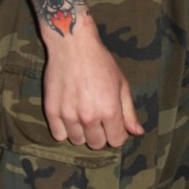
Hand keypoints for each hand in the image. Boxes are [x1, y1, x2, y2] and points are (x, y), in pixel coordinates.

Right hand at [42, 15, 144, 148]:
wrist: (72, 44)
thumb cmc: (100, 61)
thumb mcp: (121, 83)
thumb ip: (129, 111)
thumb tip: (137, 133)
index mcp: (109, 110)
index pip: (116, 141)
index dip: (117, 133)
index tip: (113, 123)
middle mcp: (89, 116)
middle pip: (96, 144)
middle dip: (100, 133)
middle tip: (97, 115)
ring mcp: (68, 115)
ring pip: (77, 141)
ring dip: (81, 132)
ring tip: (82, 112)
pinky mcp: (52, 111)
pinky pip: (58, 135)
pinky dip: (63, 129)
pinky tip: (68, 114)